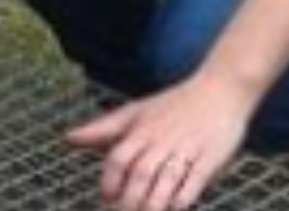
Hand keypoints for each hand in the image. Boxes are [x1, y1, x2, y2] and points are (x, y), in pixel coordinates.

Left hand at [66, 70, 256, 210]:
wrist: (220, 89)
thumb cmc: (175, 104)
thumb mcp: (137, 111)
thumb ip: (104, 129)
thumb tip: (68, 138)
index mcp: (142, 128)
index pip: (118, 157)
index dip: (110, 181)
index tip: (107, 198)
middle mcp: (162, 139)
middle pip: (139, 173)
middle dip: (129, 200)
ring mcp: (186, 148)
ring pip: (165, 180)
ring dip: (152, 203)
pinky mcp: (209, 158)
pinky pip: (194, 182)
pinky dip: (183, 198)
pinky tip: (175, 207)